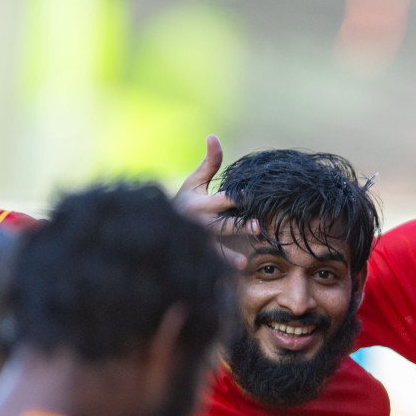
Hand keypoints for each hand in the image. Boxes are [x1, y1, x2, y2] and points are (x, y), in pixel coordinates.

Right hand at [174, 134, 257, 269]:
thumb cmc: (183, 202)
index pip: (224, 200)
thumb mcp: (194, 182)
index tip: (254, 196)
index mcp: (200, 204)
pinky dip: (219, 273)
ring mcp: (197, 243)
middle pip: (223, 225)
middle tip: (259, 227)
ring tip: (243, 262)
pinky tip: (231, 278)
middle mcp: (198, 224)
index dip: (240, 198)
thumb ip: (209, 163)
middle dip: (240, 227)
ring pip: (214, 249)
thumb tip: (213, 136)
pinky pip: (209, 266)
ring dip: (228, 256)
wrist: (155, 227)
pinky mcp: (197, 257)